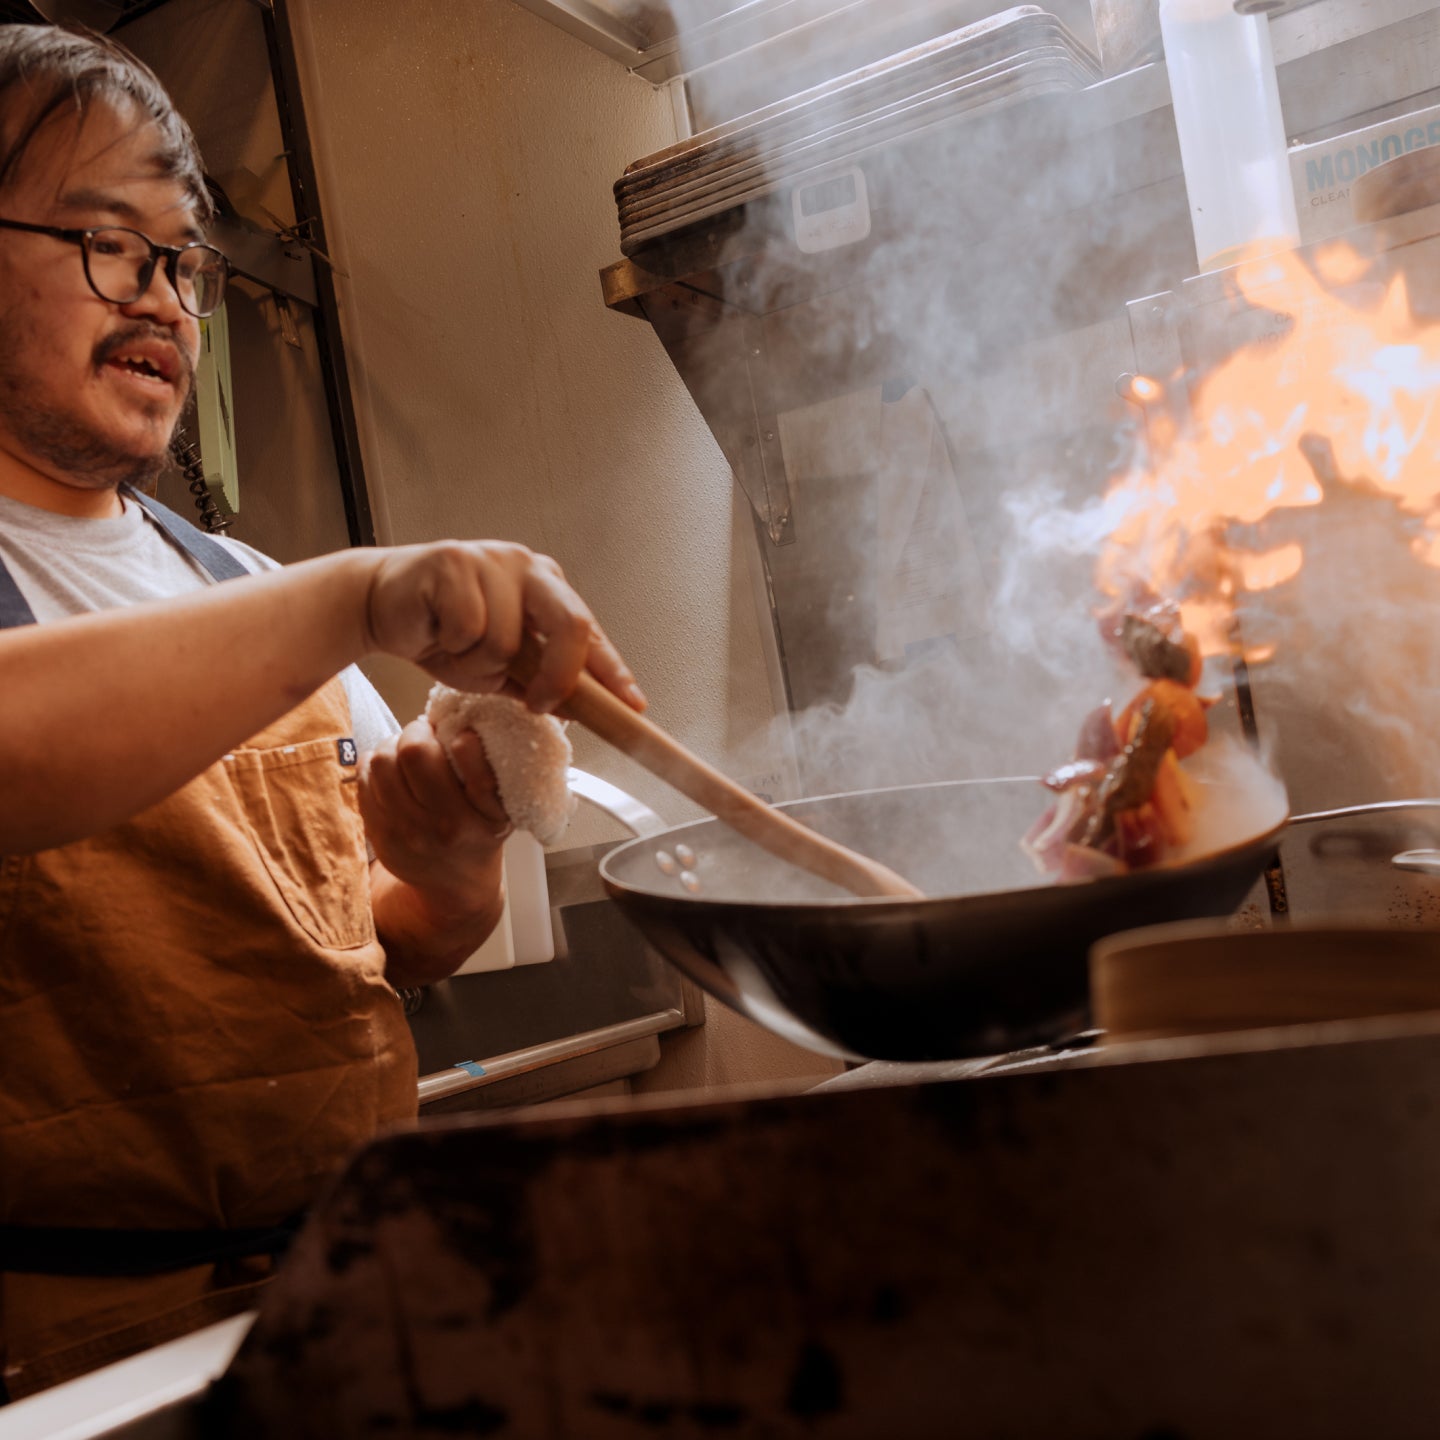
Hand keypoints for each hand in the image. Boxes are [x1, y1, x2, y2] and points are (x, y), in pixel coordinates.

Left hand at [358, 717, 510, 901]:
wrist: (455, 885)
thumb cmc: (481, 833)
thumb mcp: (503, 808)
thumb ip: (489, 770)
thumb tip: (459, 719)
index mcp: (481, 816)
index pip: (466, 756)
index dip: (459, 735)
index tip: (461, 736)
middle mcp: (443, 826)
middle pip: (412, 752)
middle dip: (417, 731)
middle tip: (426, 734)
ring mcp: (405, 832)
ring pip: (382, 761)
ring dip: (393, 745)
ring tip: (406, 751)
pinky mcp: (379, 834)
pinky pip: (363, 778)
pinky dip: (375, 764)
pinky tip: (391, 771)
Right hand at [362, 541, 645, 714]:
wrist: (379, 607)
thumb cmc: (442, 633)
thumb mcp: (499, 668)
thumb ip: (538, 681)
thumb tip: (579, 708)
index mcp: (546, 588)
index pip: (590, 631)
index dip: (612, 672)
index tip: (632, 704)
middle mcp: (527, 567)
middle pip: (570, 624)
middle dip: (559, 675)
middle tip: (538, 702)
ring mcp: (493, 560)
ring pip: (509, 639)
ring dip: (478, 662)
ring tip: (454, 647)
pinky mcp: (454, 562)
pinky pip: (470, 629)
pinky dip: (452, 646)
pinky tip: (436, 632)